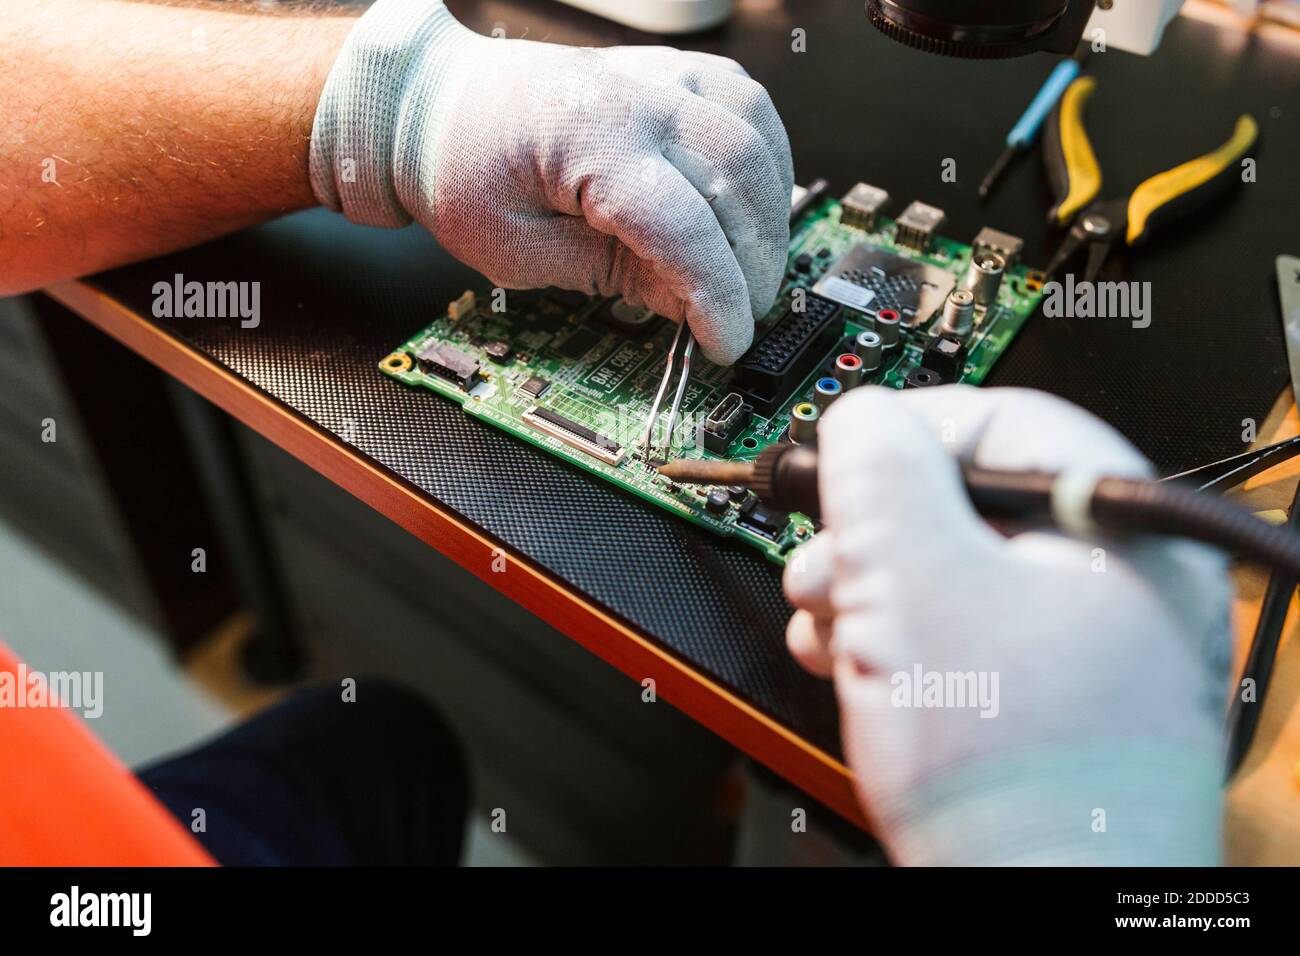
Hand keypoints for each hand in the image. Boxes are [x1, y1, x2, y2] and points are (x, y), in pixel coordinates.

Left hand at [310, 0, 792, 364]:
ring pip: (755, 138)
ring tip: (750, 268)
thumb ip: (610, 274)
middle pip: (735, 179)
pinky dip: (764, 160)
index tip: (727, 343)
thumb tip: (689, 304)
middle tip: (740, 315)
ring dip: (769, 213)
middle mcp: (635, 96)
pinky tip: (752, 204)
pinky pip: (746, 106)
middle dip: (752, 263)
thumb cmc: (460, 170)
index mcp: (588, 137)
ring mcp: (657, 77)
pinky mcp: (669, 75)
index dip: (718, 295)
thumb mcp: (517, 251)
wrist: (435, 105)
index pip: (683, 226)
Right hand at [784, 385, 1229, 864]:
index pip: (1008, 419)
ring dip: (870, 587)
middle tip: (823, 560)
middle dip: (872, 529)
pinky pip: (968, 636)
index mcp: (1122, 528)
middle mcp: (1121, 583)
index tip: (844, 458)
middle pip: (971, 503)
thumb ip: (879, 475)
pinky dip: (900, 639)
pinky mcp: (1049, 704)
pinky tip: (852, 661)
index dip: (907, 430)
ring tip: (825, 623)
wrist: (1034, 914)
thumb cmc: (1008, 775)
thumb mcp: (912, 585)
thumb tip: (864, 417)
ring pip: (959, 573)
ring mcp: (1089, 651)